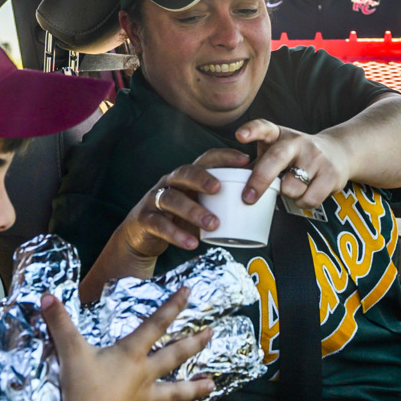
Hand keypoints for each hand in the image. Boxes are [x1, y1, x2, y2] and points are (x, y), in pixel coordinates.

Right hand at [40, 288, 214, 400]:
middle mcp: (144, 375)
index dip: (173, 306)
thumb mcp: (69, 350)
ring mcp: (144, 400)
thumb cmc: (80, 388)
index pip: (156, 323)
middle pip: (176, 356)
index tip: (190, 291)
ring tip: (211, 385)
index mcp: (131, 354)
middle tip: (212, 334)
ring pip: (175, 393)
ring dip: (194, 388)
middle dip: (195, 343)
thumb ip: (60, 323)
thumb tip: (46, 296)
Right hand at [110, 148, 249, 261]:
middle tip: (220, 189)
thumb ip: (219, 201)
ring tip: (213, 224)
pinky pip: (160, 225)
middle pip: (184, 174)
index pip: (205, 159)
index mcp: (186, 177)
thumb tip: (258, 196)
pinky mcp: (145, 219)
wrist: (141, 235)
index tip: (244, 160)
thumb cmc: (177, 217)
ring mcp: (155, 200)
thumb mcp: (198, 205)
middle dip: (202, 179)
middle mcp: (169, 183)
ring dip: (193, 211)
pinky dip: (176, 234)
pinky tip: (192, 243)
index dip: (223, 157)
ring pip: (172, 199)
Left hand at [236, 120, 349, 208]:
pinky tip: (306, 193)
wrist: (339, 152)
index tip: (239, 136)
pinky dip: (303, 202)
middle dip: (260, 180)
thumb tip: (232, 185)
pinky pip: (308, 199)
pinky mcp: (331, 174)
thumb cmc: (297, 156)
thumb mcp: (277, 150)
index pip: (264, 127)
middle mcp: (298, 142)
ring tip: (292, 187)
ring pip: (291, 188)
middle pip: (275, 160)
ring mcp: (316, 157)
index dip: (251, 131)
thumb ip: (258, 164)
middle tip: (248, 197)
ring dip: (287, 195)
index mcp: (279, 135)